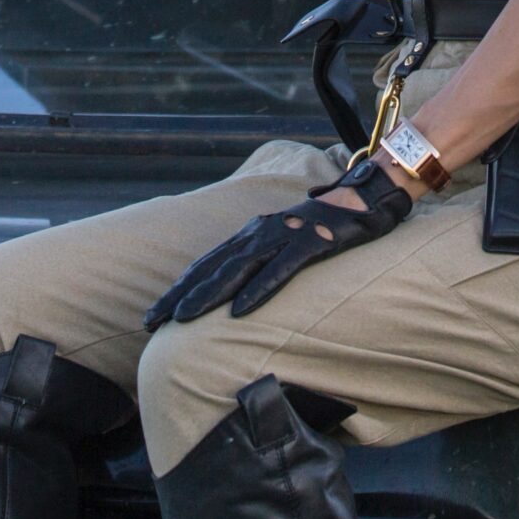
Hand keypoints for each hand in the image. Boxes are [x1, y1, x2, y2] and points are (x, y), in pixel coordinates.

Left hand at [143, 158, 413, 324]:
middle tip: (149, 323)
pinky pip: (280, 269)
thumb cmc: (327, 225)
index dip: (178, 289)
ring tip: (181, 319)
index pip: (206, 264)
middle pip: (211, 267)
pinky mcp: (312, 242)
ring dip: (206, 294)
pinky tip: (240, 310)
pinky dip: (258, 290)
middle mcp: (261, 232)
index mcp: (252, 234)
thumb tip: (240, 291)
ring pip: (237, 268)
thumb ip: (263, 260)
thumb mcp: (287, 242)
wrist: (368, 195)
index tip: (152, 315)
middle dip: (178, 296)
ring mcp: (285, 235)